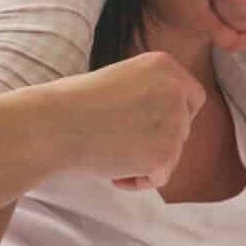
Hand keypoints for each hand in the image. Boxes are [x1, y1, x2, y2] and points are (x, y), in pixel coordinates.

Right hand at [49, 51, 205, 189]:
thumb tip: (168, 124)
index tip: (152, 129)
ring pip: (173, 154)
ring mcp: (174, 120)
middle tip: (122, 146)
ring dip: (145, 162)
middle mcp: (175, 88)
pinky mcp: (166, 152)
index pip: (192, 97)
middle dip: (159, 142)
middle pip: (184, 127)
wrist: (53, 125)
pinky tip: (113, 172)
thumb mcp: (121, 81)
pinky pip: (161, 176)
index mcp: (163, 65)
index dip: (176, 116)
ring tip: (110, 156)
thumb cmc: (74, 105)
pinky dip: (139, 180)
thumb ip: (149, 95)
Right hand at [120, 0, 245, 51]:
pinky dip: (213, 8)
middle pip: (220, 35)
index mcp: (199, 20)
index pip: (230, 42)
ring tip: (240, 1)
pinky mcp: (169, 0)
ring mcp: (176, 12)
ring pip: (208, 22)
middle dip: (239, 28)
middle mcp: (187, 22)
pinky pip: (197, 11)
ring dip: (225, 17)